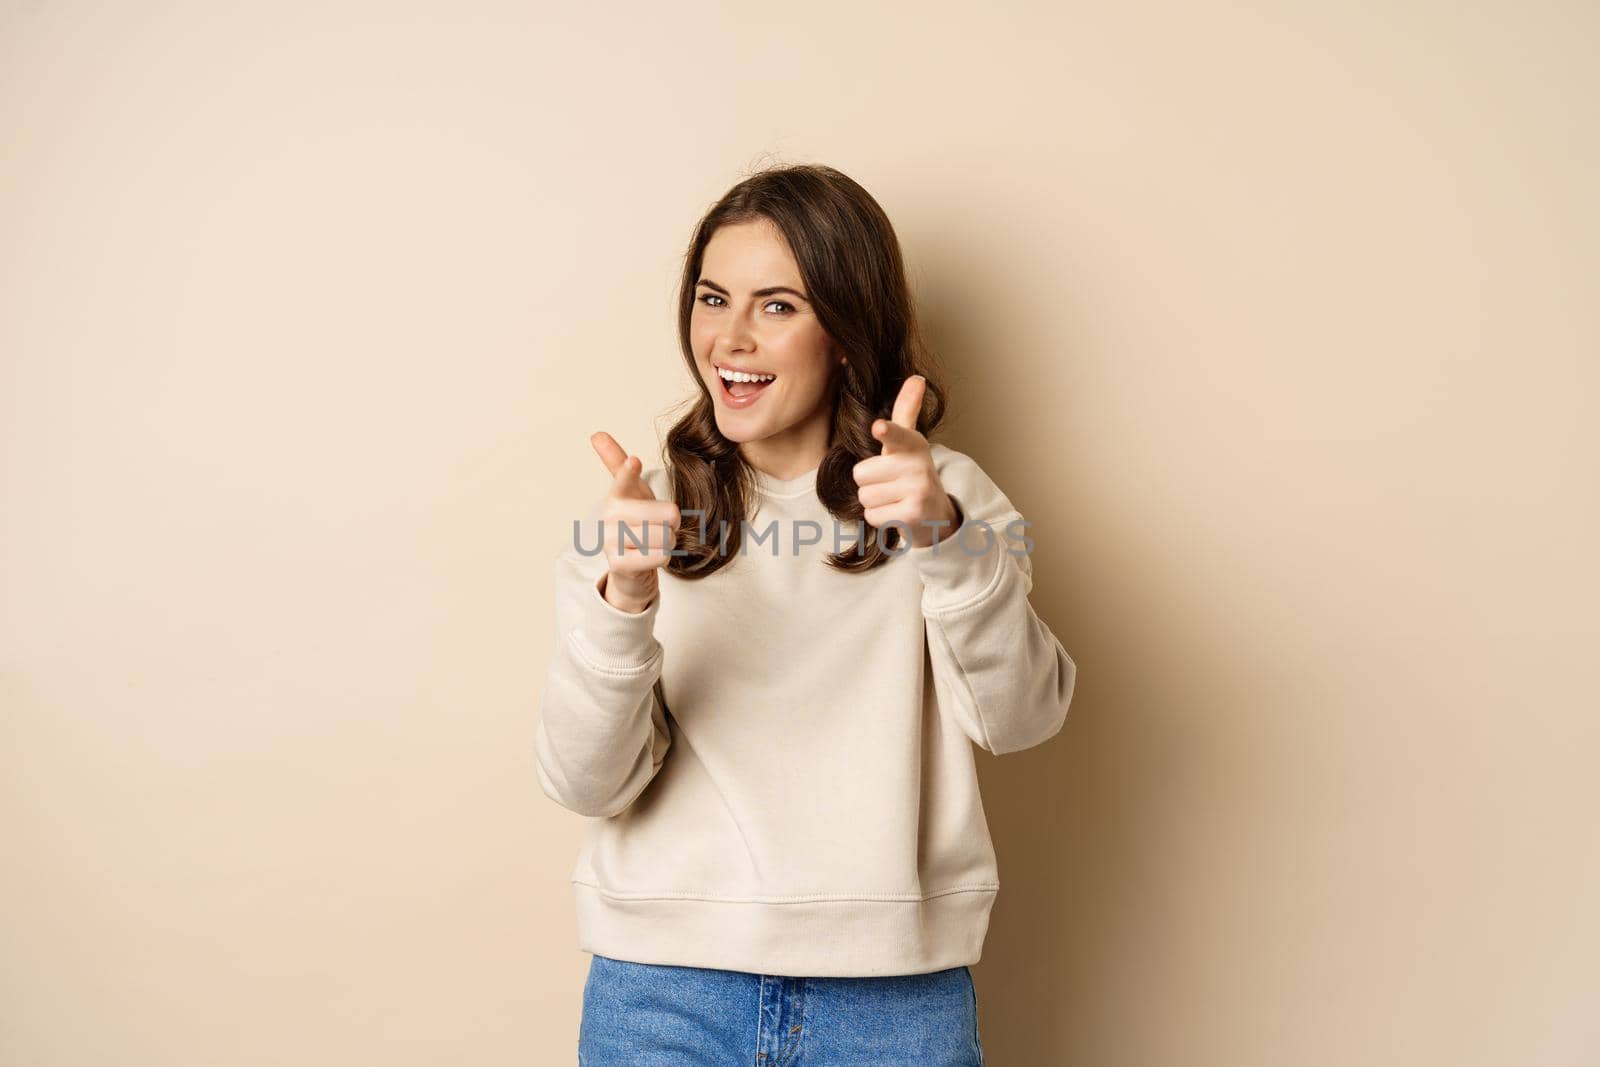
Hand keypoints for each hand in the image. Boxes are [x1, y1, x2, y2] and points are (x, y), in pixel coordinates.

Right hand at [589, 431, 680, 612]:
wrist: (631, 568)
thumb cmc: (636, 525)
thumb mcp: (633, 492)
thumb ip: (619, 464)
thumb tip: (597, 434)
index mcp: (616, 495)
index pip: (624, 478)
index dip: (629, 471)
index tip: (635, 463)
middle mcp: (609, 516)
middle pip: (669, 513)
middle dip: (674, 523)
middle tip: (661, 527)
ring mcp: (611, 541)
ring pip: (666, 536)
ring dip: (669, 542)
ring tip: (654, 543)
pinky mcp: (619, 564)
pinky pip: (660, 556)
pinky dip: (664, 557)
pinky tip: (651, 557)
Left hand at [852, 375, 959, 549]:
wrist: (936, 514)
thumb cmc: (912, 474)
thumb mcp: (909, 442)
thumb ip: (906, 411)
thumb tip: (917, 378)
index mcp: (912, 444)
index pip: (897, 435)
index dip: (887, 431)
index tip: (879, 426)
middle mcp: (918, 466)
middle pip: (861, 474)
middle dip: (869, 483)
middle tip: (891, 485)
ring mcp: (917, 491)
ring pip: (865, 496)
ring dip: (875, 502)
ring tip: (895, 499)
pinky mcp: (912, 516)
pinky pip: (872, 516)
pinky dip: (880, 518)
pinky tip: (897, 513)